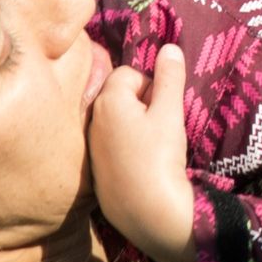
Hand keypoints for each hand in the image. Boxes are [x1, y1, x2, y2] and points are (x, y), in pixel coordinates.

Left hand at [88, 44, 197, 261]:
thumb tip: (169, 47)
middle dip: (142, 105)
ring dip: (134, 128)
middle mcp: (92, 120)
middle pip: (120, 97)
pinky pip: (112, 148)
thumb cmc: (160, 157)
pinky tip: (142, 168)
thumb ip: (169, 77)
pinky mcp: (96, 172)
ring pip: (116, 123)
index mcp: (107, 100)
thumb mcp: (170, 113)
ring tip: (154, 149)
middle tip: (161, 128)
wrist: (150, 214)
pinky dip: (126, 151)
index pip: (129, 74)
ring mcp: (91, 148)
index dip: (152, 87)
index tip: (164, 108)